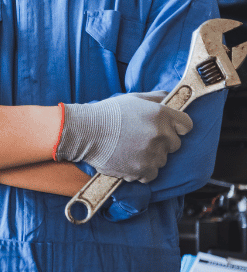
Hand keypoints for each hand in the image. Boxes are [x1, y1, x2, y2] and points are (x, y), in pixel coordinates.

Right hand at [54, 91, 192, 182]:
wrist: (85, 131)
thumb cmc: (108, 113)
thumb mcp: (133, 98)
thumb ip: (156, 98)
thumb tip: (170, 98)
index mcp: (160, 114)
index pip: (187, 125)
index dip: (177, 127)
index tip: (168, 128)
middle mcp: (160, 134)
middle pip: (175, 144)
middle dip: (162, 141)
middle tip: (142, 138)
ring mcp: (153, 153)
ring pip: (163, 159)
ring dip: (151, 156)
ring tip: (131, 148)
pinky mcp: (143, 170)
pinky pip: (152, 174)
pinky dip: (142, 170)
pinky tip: (129, 160)